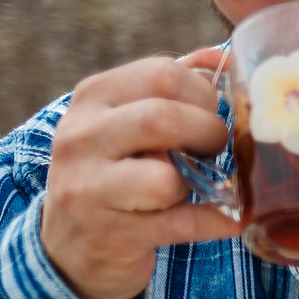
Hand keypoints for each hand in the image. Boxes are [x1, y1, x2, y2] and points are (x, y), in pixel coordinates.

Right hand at [41, 48, 241, 298]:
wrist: (70, 243)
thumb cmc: (116, 168)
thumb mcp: (128, 119)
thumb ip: (173, 85)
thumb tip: (224, 56)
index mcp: (92, 97)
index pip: (162, 74)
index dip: (203, 93)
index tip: (211, 112)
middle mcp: (80, 137)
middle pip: (162, 119)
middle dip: (208, 133)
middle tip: (216, 148)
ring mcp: (87, 188)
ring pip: (165, 178)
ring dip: (201, 182)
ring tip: (201, 184)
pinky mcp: (107, 233)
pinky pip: (179, 224)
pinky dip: (215, 221)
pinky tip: (229, 218)